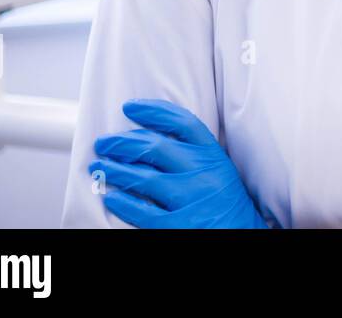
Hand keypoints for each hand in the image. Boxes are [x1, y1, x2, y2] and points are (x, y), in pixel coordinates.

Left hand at [88, 98, 270, 228]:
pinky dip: (123, 203)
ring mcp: (192, 198)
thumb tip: (148, 140)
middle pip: (156, 147)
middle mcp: (204, 172)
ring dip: (116, 171)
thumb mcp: (219, 169)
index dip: (153, 111)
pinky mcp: (180, 225)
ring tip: (99, 167)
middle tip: (103, 143)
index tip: (129, 107)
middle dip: (122, 142)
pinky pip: (143, 212)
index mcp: (213, 154)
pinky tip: (111, 197)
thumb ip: (193, 154)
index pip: (182, 122)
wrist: (242, 233)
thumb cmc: (224, 201)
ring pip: (144, 178)